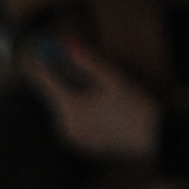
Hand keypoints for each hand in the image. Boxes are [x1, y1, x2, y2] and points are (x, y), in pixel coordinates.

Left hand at [22, 33, 159, 160]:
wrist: (153, 136)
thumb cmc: (135, 105)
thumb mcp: (111, 78)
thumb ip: (87, 60)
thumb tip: (68, 43)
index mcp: (70, 110)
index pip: (46, 82)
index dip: (40, 62)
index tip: (34, 49)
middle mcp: (65, 128)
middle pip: (54, 95)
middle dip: (55, 76)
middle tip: (54, 56)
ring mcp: (72, 139)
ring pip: (62, 109)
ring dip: (66, 93)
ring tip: (75, 77)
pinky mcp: (81, 146)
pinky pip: (71, 122)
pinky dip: (75, 108)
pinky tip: (88, 99)